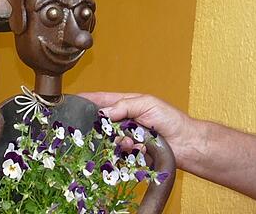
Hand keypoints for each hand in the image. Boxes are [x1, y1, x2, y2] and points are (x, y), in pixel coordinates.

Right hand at [78, 92, 194, 168]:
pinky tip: (139, 149)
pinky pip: (119, 154)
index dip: (86, 100)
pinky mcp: (130, 153)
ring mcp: (126, 138)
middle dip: (102, 127)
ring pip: (108, 141)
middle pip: (100, 124)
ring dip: (119, 141)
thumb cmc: (170, 119)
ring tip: (132, 140)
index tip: (70, 101)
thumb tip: (103, 111)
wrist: (184, 143)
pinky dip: (128, 151)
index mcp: (126, 104)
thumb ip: (124, 105)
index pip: (101, 100)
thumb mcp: (147, 104)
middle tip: (106, 129)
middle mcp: (123, 121)